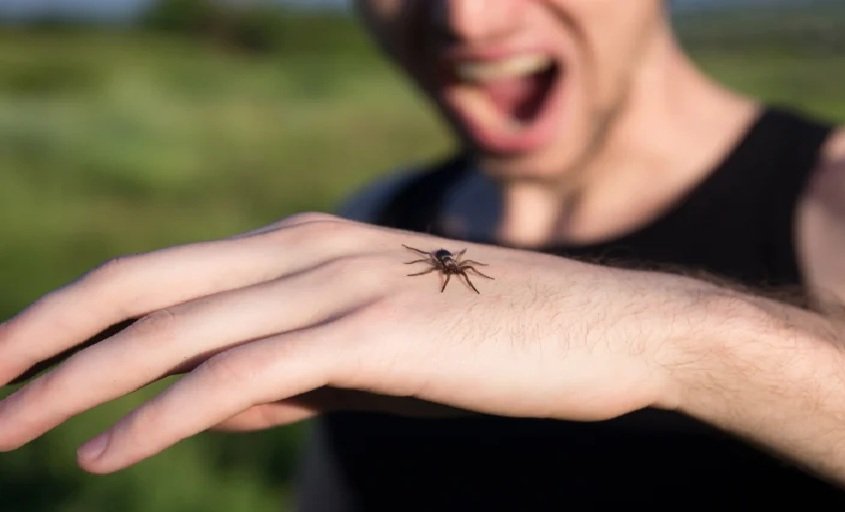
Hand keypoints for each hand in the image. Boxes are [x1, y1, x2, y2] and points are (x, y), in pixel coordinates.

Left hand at [0, 213, 688, 472]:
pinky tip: (100, 455)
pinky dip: (160, 413)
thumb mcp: (371, 358)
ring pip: (176, 328)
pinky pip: (243, 371)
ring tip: (0, 435)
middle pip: (140, 287)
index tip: (9, 367)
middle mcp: (307, 247)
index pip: (156, 275)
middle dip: (39, 340)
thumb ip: (282, 373)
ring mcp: (341, 283)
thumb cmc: (492, 344)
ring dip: (75, 384)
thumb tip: (194, 406)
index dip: (68, 317)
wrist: (612, 329)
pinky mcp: (377, 331)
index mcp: (302, 245)